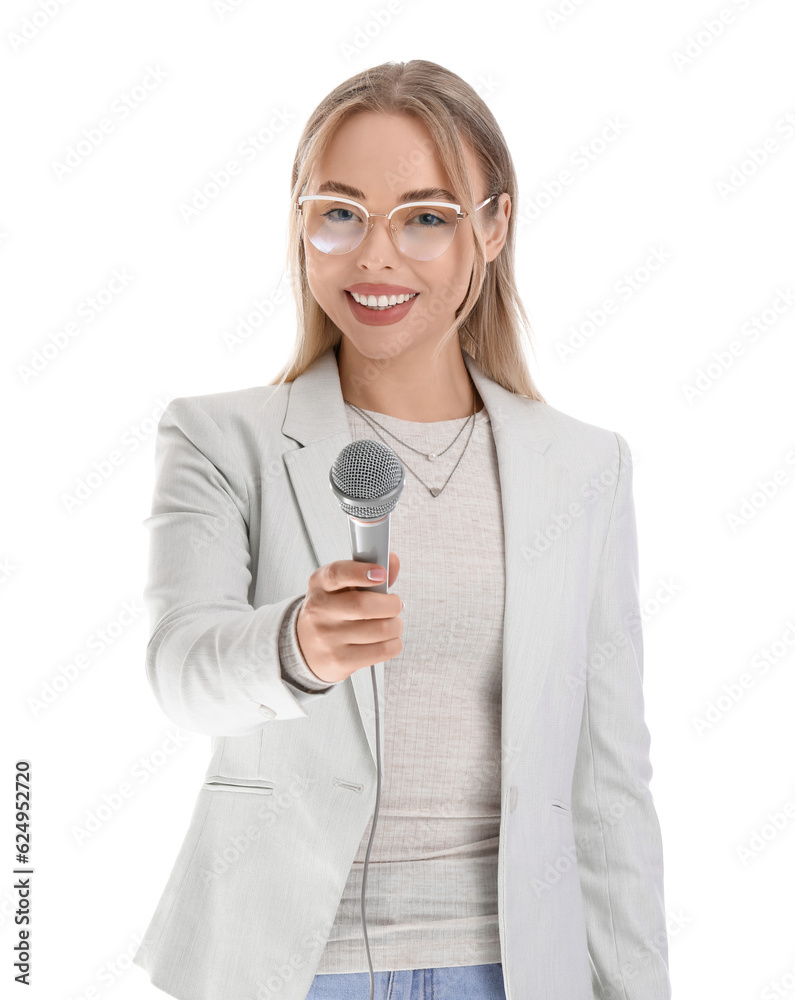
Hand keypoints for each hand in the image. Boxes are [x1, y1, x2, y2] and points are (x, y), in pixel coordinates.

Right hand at [295, 552, 402, 683]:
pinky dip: (394, 643)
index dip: (361, 572)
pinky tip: (387, 640)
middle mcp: (319, 610)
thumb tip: (392, 561)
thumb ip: (369, 572)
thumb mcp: (341, 586)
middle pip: (363, 605)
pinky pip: (382, 650)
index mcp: (319, 585)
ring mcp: (327, 637)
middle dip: (391, 604)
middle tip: (396, 604)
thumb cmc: (331, 611)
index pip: (337, 574)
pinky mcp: (340, 660)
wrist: (305, 646)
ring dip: (396, 625)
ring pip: (379, 629)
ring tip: (392, 623)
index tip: (381, 573)